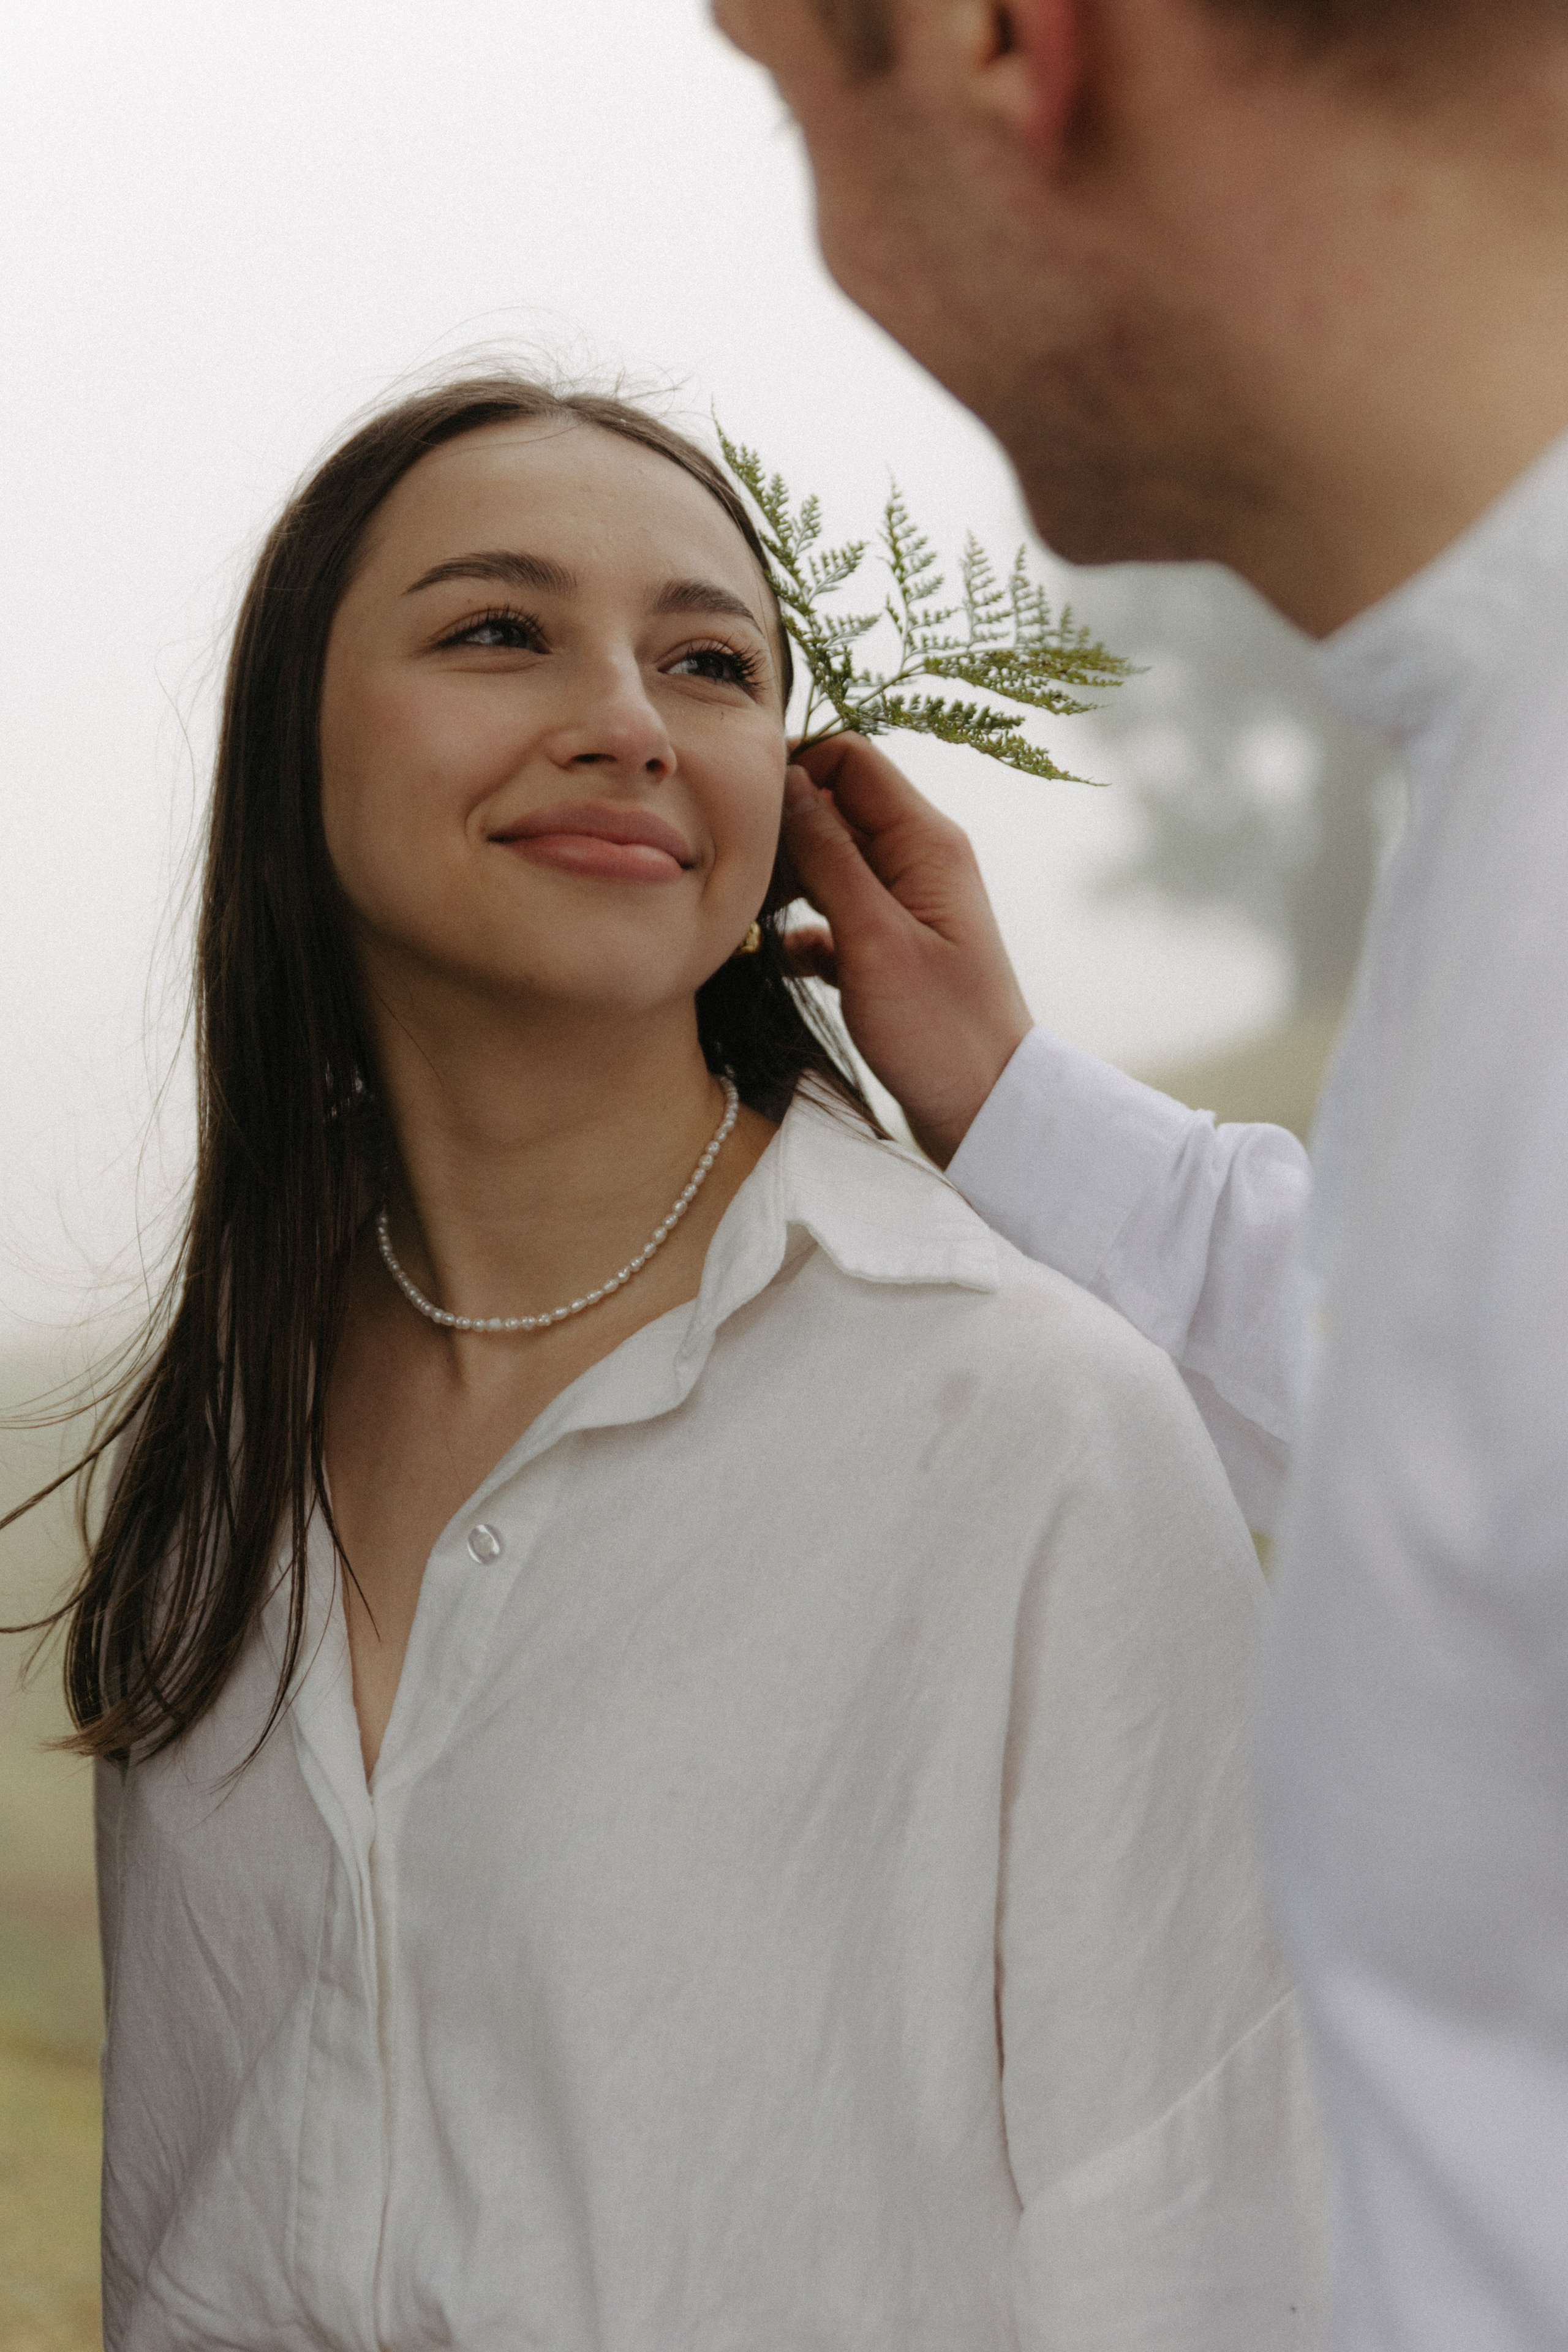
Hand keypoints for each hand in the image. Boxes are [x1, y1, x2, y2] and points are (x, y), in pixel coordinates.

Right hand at [782, 735, 1032, 1166]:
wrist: (986, 1111)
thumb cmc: (940, 1030)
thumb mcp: (875, 938)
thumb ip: (829, 856)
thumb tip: (785, 783)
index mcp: (926, 841)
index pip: (851, 759)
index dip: (794, 770)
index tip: (743, 813)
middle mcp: (918, 861)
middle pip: (834, 806)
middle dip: (782, 829)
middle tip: (736, 874)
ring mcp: (905, 905)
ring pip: (827, 862)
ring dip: (786, 881)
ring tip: (748, 916)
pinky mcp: (889, 949)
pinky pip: (831, 917)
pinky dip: (802, 932)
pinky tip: (781, 963)